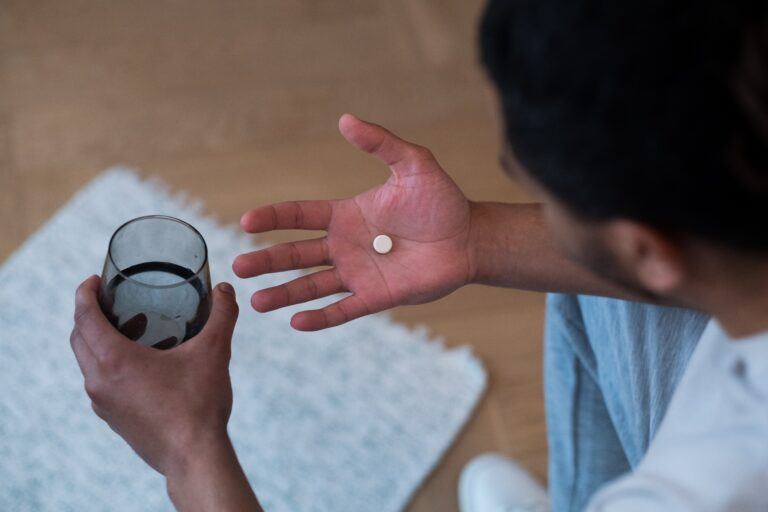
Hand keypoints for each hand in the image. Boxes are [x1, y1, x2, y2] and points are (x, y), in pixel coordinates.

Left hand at [70, 276, 237, 476]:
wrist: (193, 456)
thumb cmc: (199, 404)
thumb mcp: (214, 352)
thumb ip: (222, 316)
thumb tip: (226, 290)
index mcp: (114, 360)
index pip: (84, 317)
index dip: (84, 294)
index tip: (93, 281)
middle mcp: (99, 381)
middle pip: (78, 338)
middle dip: (87, 314)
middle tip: (110, 301)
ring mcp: (103, 403)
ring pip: (87, 362)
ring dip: (97, 341)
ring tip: (125, 329)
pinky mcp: (112, 418)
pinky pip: (99, 383)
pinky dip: (107, 365)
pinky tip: (137, 365)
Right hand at [233, 114, 475, 330]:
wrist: (468, 238)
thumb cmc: (441, 201)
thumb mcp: (413, 164)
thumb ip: (380, 144)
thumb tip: (345, 120)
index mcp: (346, 214)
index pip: (300, 215)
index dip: (274, 218)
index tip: (247, 221)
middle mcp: (345, 245)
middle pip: (296, 254)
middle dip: (267, 261)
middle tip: (239, 267)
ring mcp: (358, 273)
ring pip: (312, 286)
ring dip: (284, 293)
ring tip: (256, 302)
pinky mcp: (376, 297)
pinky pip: (343, 309)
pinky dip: (320, 317)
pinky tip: (296, 322)